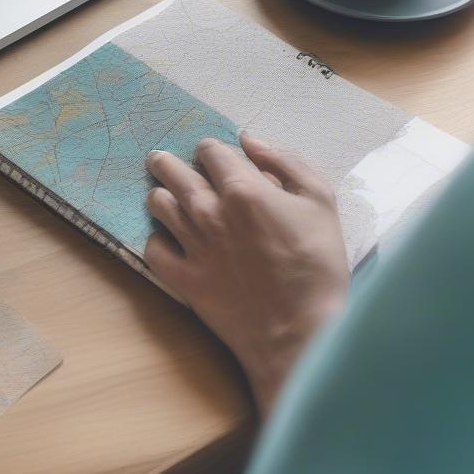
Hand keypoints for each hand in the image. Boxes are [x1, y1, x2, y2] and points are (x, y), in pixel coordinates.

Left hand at [145, 134, 348, 414]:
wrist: (304, 333)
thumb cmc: (319, 265)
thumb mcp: (320, 200)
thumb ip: (285, 161)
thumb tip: (248, 140)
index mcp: (242, 189)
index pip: (209, 150)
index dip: (212, 150)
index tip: (215, 159)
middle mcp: (209, 211)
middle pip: (171, 170)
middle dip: (169, 162)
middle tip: (166, 162)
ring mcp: (192, 246)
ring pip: (157, 204)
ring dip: (162, 195)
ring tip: (168, 198)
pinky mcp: (184, 279)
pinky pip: (153, 249)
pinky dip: (159, 240)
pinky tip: (170, 240)